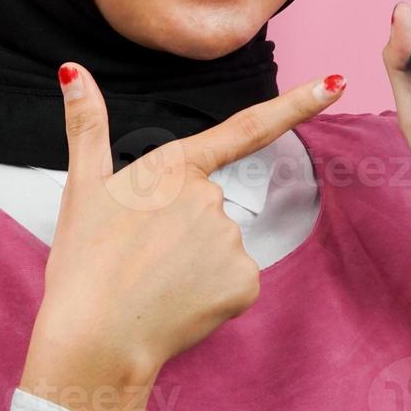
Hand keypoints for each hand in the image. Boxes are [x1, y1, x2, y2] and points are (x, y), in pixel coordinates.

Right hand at [20, 62, 345, 410]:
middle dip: (182, 228)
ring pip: (220, 246)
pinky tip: (177, 303)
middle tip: (140, 256)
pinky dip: (210, 294)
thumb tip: (73, 70)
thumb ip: (86, 125)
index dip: (297, 104)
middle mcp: (211, 198)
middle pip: (209, 206)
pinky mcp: (244, 283)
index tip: (337, 82)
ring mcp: (231, 241)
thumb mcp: (81, 188)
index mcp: (174, 168)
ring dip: (193, 263)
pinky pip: (234, 282)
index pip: (247, 127)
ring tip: (153, 282)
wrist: (94, 341)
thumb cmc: (84, 265)